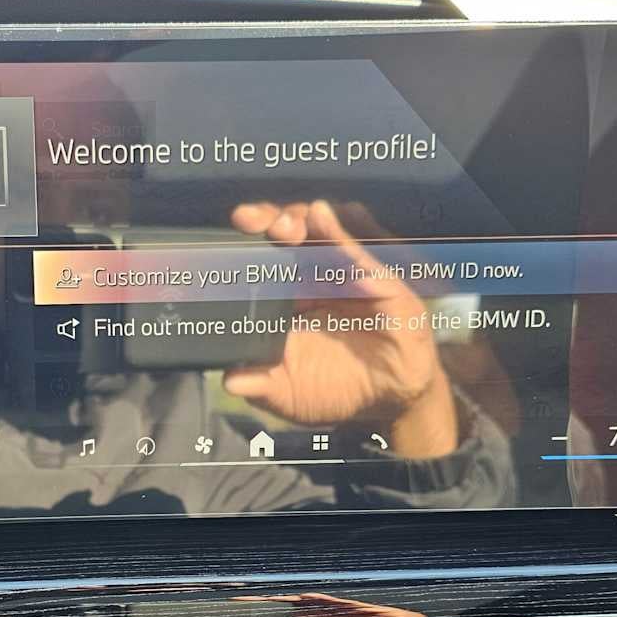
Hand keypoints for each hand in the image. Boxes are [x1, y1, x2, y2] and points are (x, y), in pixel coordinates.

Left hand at [226, 199, 457, 457]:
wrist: (389, 399)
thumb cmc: (337, 388)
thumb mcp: (290, 393)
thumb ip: (260, 385)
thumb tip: (229, 380)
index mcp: (287, 296)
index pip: (261, 256)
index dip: (243, 242)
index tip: (227, 235)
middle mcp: (314, 277)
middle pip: (287, 233)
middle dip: (266, 220)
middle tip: (247, 220)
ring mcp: (347, 275)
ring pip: (319, 232)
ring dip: (297, 220)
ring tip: (282, 226)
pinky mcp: (380, 283)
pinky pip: (358, 255)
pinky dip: (339, 235)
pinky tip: (320, 216)